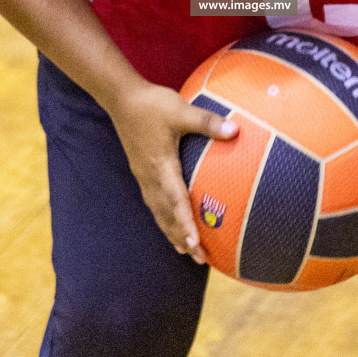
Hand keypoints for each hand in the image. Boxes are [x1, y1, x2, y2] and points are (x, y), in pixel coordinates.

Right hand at [106, 81, 237, 264]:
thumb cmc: (152, 104)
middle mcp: (150, 177)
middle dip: (182, 237)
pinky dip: (164, 218)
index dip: (185, 222)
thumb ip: (207, 122)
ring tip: (186, 250)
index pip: (175, 200)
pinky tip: (171, 222)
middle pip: (166, 215)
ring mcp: (144, 176)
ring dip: (172, 232)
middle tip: (200, 258)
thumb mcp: (181, 110)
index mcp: (160, 166)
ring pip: (158, 212)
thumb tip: (236, 130)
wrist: (121, 98)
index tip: (195, 242)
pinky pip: (153, 202)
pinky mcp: (142, 171)